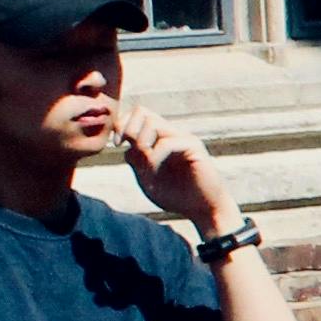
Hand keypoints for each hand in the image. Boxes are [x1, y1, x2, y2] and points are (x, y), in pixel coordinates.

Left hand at [112, 102, 233, 229]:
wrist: (204, 209)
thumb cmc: (177, 196)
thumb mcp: (147, 180)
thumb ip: (136, 161)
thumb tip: (126, 146)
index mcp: (159, 139)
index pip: (136, 116)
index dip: (121, 125)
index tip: (116, 145)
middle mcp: (171, 134)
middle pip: (142, 111)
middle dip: (127, 128)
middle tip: (125, 148)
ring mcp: (183, 138)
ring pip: (153, 122)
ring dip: (141, 143)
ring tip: (144, 165)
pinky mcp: (193, 147)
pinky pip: (166, 143)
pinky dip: (154, 158)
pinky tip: (153, 172)